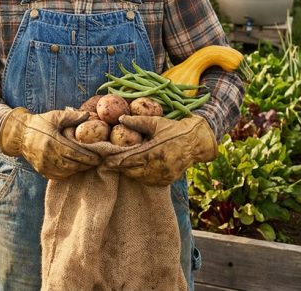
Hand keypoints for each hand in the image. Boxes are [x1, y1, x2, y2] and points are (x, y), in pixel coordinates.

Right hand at [0, 107, 100, 179]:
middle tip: (97, 160)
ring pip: (68, 171)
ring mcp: (44, 165)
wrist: (20, 135)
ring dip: (79, 168)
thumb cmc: (39, 123)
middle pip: (74, 164)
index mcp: (53, 141)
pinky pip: (60, 175)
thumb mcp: (55, 116)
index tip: (100, 155)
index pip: (76, 152)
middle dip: (87, 163)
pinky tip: (75, 166)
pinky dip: (69, 172)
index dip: (89, 156)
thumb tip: (89, 115)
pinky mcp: (42, 171)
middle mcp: (48, 155)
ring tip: (88, 163)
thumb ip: (72, 116)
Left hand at [103, 115, 217, 185]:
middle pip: (131, 170)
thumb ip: (138, 121)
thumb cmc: (174, 129)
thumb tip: (120, 118)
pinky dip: (140, 176)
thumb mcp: (157, 122)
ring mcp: (163, 175)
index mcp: (154, 151)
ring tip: (121, 165)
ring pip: (138, 178)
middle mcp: (158, 166)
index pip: (128, 159)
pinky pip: (148, 181)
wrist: (196, 142)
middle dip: (119, 167)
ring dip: (129, 172)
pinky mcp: (166, 180)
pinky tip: (136, 169)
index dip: (115, 160)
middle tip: (108, 163)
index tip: (104, 159)